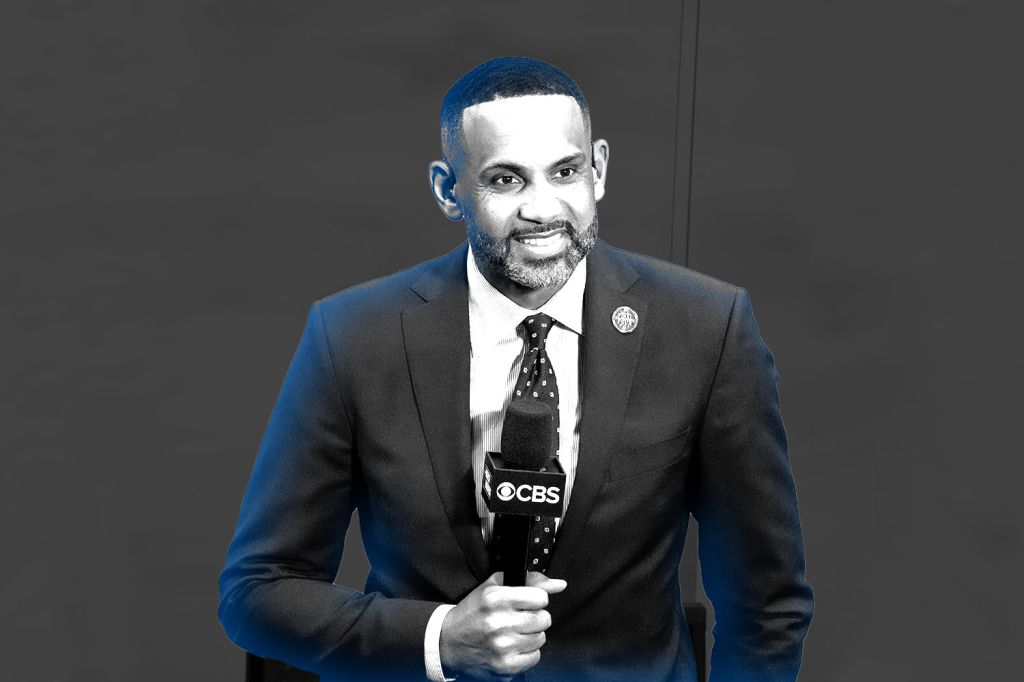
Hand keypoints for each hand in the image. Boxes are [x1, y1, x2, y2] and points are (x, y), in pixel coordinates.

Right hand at [439, 571, 566, 680]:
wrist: (448, 642)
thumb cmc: (473, 612)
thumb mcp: (494, 587)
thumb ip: (529, 581)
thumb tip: (560, 584)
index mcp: (495, 599)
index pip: (540, 597)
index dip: (535, 599)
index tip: (526, 603)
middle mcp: (498, 623)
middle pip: (544, 619)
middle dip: (535, 617)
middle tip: (519, 619)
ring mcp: (502, 647)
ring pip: (541, 638)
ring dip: (531, 635)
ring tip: (514, 633)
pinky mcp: (505, 667)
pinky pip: (535, 657)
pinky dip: (527, 652)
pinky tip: (513, 647)